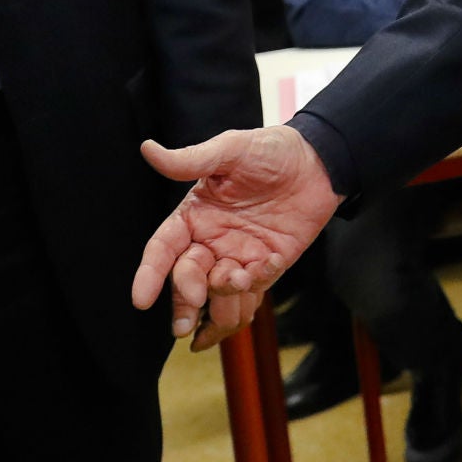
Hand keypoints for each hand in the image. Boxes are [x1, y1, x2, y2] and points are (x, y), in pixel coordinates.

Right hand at [133, 128, 342, 349]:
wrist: (320, 161)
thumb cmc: (271, 151)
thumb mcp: (231, 149)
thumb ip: (191, 159)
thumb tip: (148, 149)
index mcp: (193, 217)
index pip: (162, 250)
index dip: (149, 274)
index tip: (141, 300)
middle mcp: (210, 242)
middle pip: (186, 281)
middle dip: (184, 301)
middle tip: (190, 312)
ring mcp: (238, 257)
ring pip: (218, 296)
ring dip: (222, 302)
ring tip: (238, 283)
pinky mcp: (266, 267)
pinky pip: (253, 292)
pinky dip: (256, 288)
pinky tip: (269, 265)